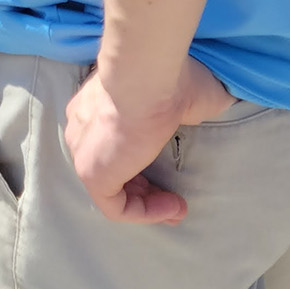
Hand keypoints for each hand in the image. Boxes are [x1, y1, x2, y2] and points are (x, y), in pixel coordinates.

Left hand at [60, 55, 238, 224]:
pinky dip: (145, 213)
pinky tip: (171, 207)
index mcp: (95, 108)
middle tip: (175, 201)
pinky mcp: (92, 174)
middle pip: (112, 170)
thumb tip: (206, 107)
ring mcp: (84, 153)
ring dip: (148, 205)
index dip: (140, 166)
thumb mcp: (184, 93)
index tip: (168, 177)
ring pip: (112, 191)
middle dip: (145, 191)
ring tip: (177, 208)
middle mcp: (82, 130)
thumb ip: (184, 108)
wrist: (147, 75)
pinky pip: (116, 208)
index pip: (112, 145)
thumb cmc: (170, 77)